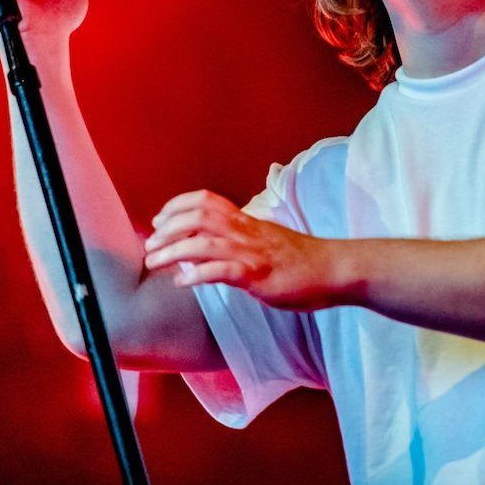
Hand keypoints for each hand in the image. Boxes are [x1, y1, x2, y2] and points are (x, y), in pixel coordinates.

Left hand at [143, 190, 344, 311]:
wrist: (334, 269)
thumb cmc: (301, 259)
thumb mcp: (266, 241)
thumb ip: (239, 242)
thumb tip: (208, 253)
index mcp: (246, 220)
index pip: (205, 200)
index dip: (176, 206)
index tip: (159, 219)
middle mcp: (245, 230)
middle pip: (197, 216)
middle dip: (167, 228)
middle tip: (150, 246)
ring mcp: (251, 251)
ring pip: (202, 242)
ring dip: (172, 251)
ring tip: (154, 263)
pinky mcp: (258, 274)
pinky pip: (221, 271)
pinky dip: (196, 275)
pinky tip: (182, 284)